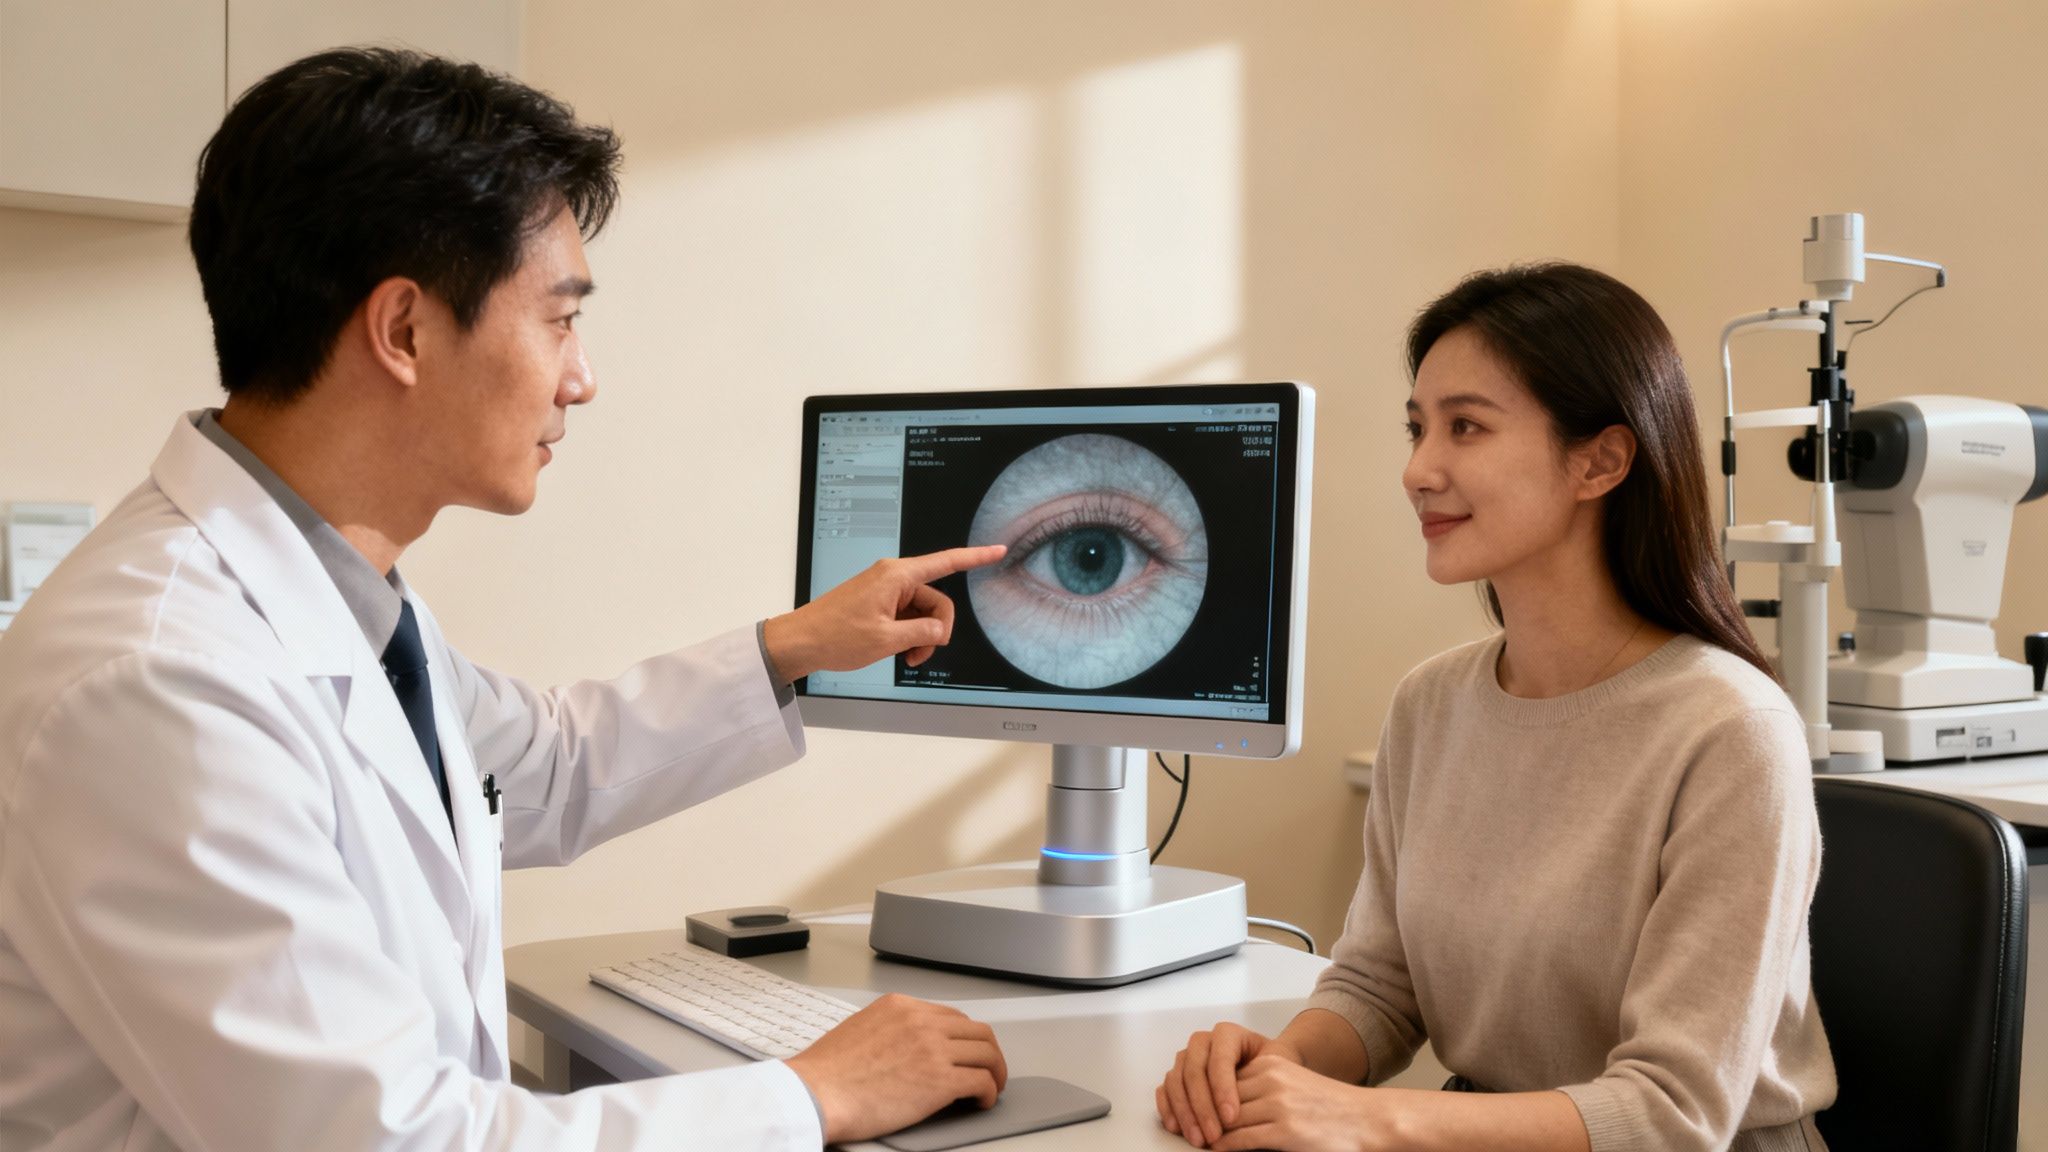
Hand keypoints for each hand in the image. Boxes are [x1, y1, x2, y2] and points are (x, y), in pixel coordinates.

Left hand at [763, 546, 1005, 682]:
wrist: (801, 642)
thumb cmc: (835, 636)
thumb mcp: (887, 639)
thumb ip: (922, 632)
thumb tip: (940, 629)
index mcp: (896, 576)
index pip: (945, 562)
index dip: (974, 557)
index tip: (997, 551)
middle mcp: (892, 577)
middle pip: (935, 599)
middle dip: (935, 629)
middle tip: (919, 654)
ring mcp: (884, 590)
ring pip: (922, 612)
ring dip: (920, 637)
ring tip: (905, 657)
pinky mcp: (877, 602)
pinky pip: (906, 616)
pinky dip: (908, 635)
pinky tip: (898, 652)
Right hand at [785, 992, 1008, 1143]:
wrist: (815, 1093)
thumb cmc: (828, 1071)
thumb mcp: (861, 1029)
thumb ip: (892, 1030)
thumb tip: (910, 1047)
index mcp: (901, 1006)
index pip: (950, 1016)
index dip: (964, 1038)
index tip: (966, 1053)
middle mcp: (921, 1021)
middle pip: (976, 1031)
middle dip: (987, 1052)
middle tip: (989, 1069)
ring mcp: (933, 1049)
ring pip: (986, 1053)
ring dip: (994, 1071)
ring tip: (991, 1087)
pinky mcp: (940, 1080)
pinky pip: (981, 1081)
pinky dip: (988, 1092)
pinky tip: (981, 1102)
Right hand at [1156, 1023, 1303, 1146]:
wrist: (1267, 1069)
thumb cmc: (1272, 1069)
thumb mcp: (1277, 1069)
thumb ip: (1265, 1083)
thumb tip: (1255, 1113)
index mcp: (1228, 1034)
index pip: (1220, 1058)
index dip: (1223, 1088)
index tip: (1232, 1117)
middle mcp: (1203, 1042)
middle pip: (1194, 1070)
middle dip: (1202, 1106)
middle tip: (1213, 1134)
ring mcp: (1187, 1057)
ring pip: (1176, 1080)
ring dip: (1185, 1112)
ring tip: (1198, 1138)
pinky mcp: (1177, 1074)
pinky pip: (1165, 1088)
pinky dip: (1168, 1108)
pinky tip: (1177, 1127)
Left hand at [1211, 1055, 1388, 1151]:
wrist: (1369, 1120)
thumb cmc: (1332, 1108)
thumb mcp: (1291, 1083)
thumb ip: (1262, 1087)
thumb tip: (1226, 1106)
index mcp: (1271, 1064)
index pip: (1222, 1079)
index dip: (1207, 1098)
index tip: (1195, 1111)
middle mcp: (1272, 1080)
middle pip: (1220, 1098)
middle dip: (1205, 1116)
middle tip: (1192, 1130)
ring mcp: (1277, 1105)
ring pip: (1226, 1120)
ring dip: (1212, 1134)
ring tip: (1202, 1142)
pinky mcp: (1284, 1132)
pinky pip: (1239, 1140)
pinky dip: (1225, 1148)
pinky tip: (1220, 1151)